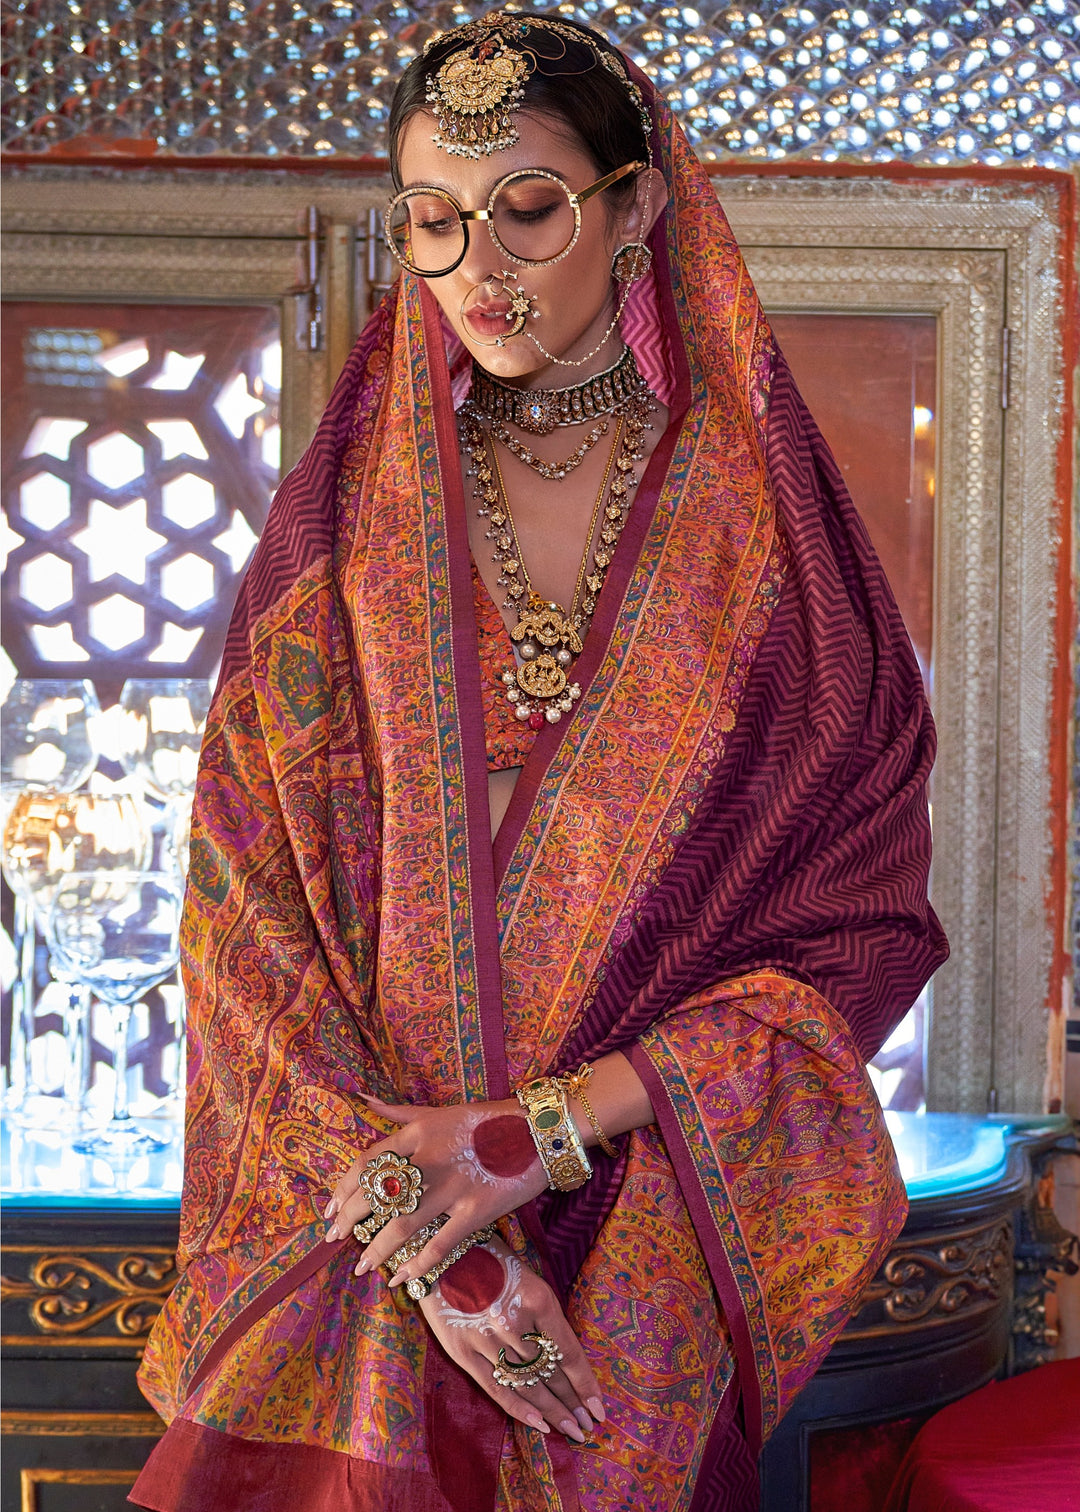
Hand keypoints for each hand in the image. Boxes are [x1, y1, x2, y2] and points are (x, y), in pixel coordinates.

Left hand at [324, 1094, 547, 1286]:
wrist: (538, 1131)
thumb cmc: (486, 1121)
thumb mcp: (439, 1111)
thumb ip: (399, 1113)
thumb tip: (363, 1101)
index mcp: (417, 1134)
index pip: (365, 1164)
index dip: (342, 1190)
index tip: (330, 1210)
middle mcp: (428, 1160)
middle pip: (375, 1196)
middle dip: (349, 1222)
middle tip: (335, 1241)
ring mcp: (452, 1187)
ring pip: (401, 1226)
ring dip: (376, 1250)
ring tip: (362, 1266)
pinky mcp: (476, 1211)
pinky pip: (439, 1246)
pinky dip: (416, 1266)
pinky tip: (400, 1278)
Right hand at [419, 1232, 604, 1442]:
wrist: (443, 1252)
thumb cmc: (494, 1261)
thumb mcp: (530, 1279)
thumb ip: (546, 1318)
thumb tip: (565, 1359)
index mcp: (538, 1299)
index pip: (568, 1353)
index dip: (585, 1384)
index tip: (598, 1409)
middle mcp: (515, 1322)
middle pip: (550, 1373)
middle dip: (571, 1403)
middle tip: (587, 1427)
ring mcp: (488, 1339)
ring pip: (527, 1384)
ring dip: (551, 1410)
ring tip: (570, 1430)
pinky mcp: (464, 1351)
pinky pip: (496, 1388)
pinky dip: (519, 1409)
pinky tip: (540, 1426)